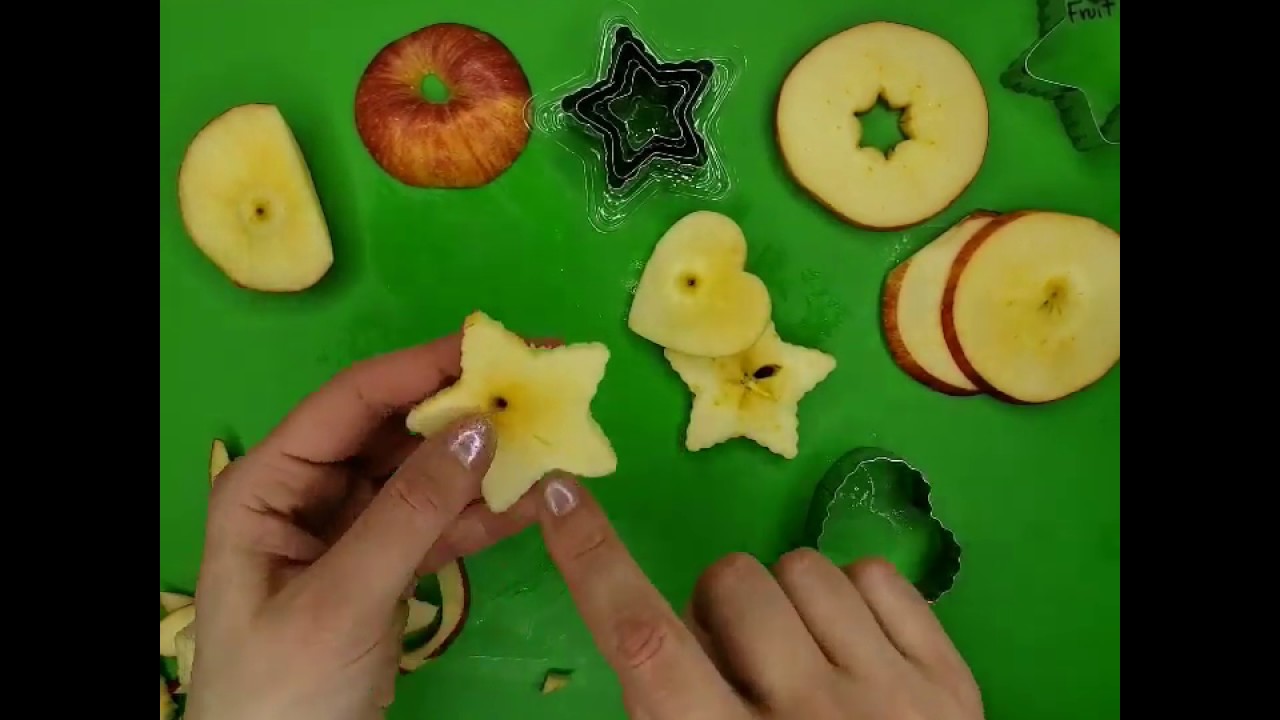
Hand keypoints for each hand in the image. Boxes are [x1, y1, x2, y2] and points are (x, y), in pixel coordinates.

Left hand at [184, 336, 531, 719]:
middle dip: (465, 409)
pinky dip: (484, 513)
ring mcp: (350, 530)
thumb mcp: (343, 597)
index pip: (353, 402)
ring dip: (484, 461)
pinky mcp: (384, 567)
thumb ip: (411, 511)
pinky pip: (440, 523)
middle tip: (540, 387)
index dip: (424, 367)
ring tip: (552, 438)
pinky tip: (534, 501)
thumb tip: (479, 427)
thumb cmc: (284, 687)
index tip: (497, 347)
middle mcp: (309, 492)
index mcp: (271, 483)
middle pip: (394, 430)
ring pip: (426, 474)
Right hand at [536, 474, 984, 719]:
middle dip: (718, 609)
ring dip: (786, 604)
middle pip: (730, 582)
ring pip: (804, 568)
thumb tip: (650, 635)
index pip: (647, 643)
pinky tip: (853, 653)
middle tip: (736, 664)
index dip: (594, 564)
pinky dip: (855, 601)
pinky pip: (876, 575)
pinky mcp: (950, 683)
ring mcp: (892, 697)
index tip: (558, 497)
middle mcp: (811, 719)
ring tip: (801, 663)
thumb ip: (667, 711)